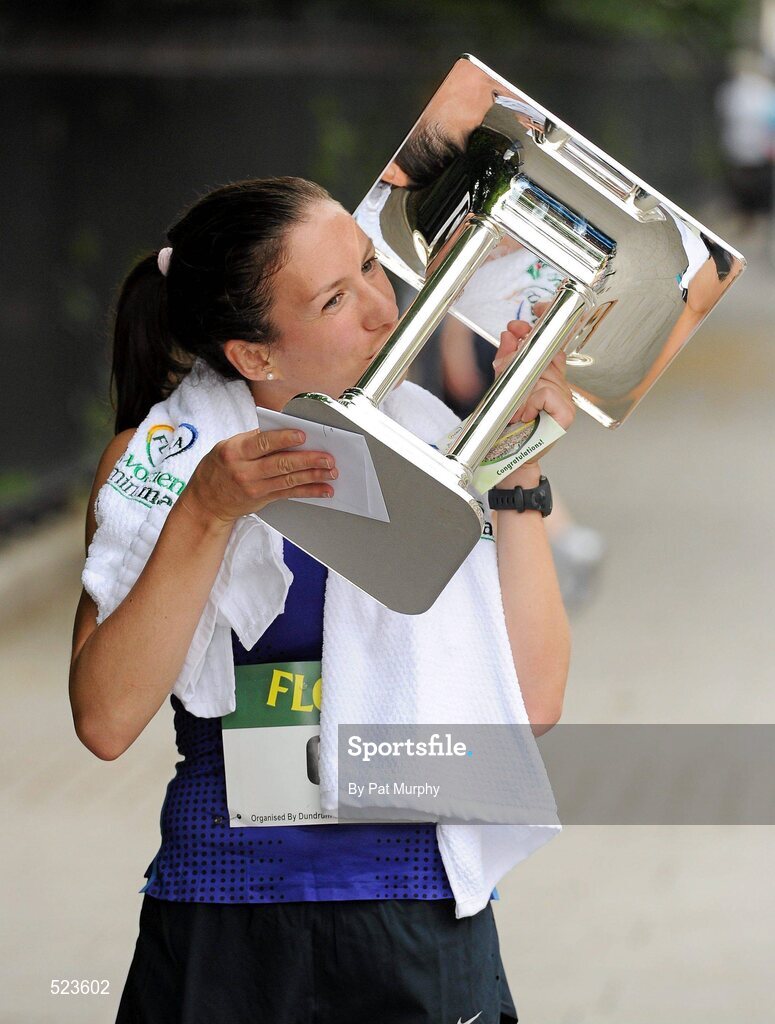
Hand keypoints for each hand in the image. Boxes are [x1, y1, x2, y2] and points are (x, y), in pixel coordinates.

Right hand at [183, 427, 337, 525]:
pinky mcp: (263, 499)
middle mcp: (244, 470)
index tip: (303, 435)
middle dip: (307, 460)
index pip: (262, 443)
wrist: (205, 500)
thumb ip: (254, 440)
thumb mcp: (228, 446)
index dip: (284, 439)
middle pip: (280, 464)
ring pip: (289, 480)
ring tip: (331, 471)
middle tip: (327, 457)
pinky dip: (309, 491)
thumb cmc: (218, 467)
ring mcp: (254, 487)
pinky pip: (290, 494)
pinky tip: (323, 489)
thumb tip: (284, 429)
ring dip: (313, 476)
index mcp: (235, 451)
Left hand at [493, 313, 574, 430]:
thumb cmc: (509, 426)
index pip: (550, 346)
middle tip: (504, 380)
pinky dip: (530, 403)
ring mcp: (565, 399)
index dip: (540, 332)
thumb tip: (509, 335)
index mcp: (549, 377)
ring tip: (514, 411)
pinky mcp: (566, 413)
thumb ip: (507, 360)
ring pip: (542, 377)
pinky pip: (546, 392)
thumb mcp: (503, 386)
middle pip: (542, 360)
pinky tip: (524, 415)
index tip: (520, 325)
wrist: (509, 456)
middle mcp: (560, 386)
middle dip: (516, 366)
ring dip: (521, 393)